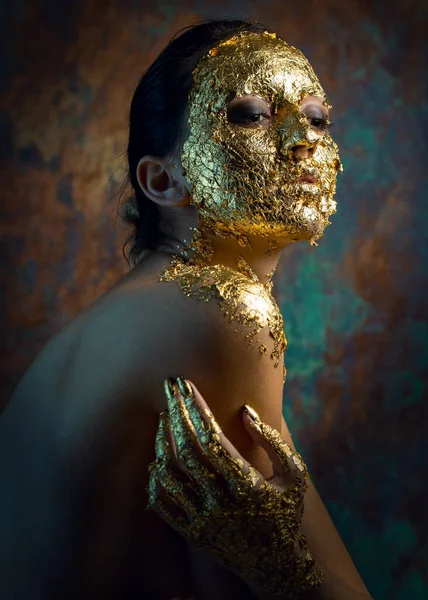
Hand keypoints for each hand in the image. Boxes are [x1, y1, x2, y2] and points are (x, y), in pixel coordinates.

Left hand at [146, 377, 322, 597]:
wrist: (276, 565)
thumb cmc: (287, 512)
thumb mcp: (294, 475)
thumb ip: (272, 441)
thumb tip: (246, 411)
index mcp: (249, 486)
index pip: (213, 440)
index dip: (198, 410)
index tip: (188, 386)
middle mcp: (222, 504)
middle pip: (188, 451)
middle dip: (177, 413)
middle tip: (170, 388)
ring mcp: (204, 520)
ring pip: (170, 474)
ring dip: (163, 440)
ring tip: (164, 416)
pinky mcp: (191, 533)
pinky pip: (162, 503)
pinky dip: (155, 478)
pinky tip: (158, 457)